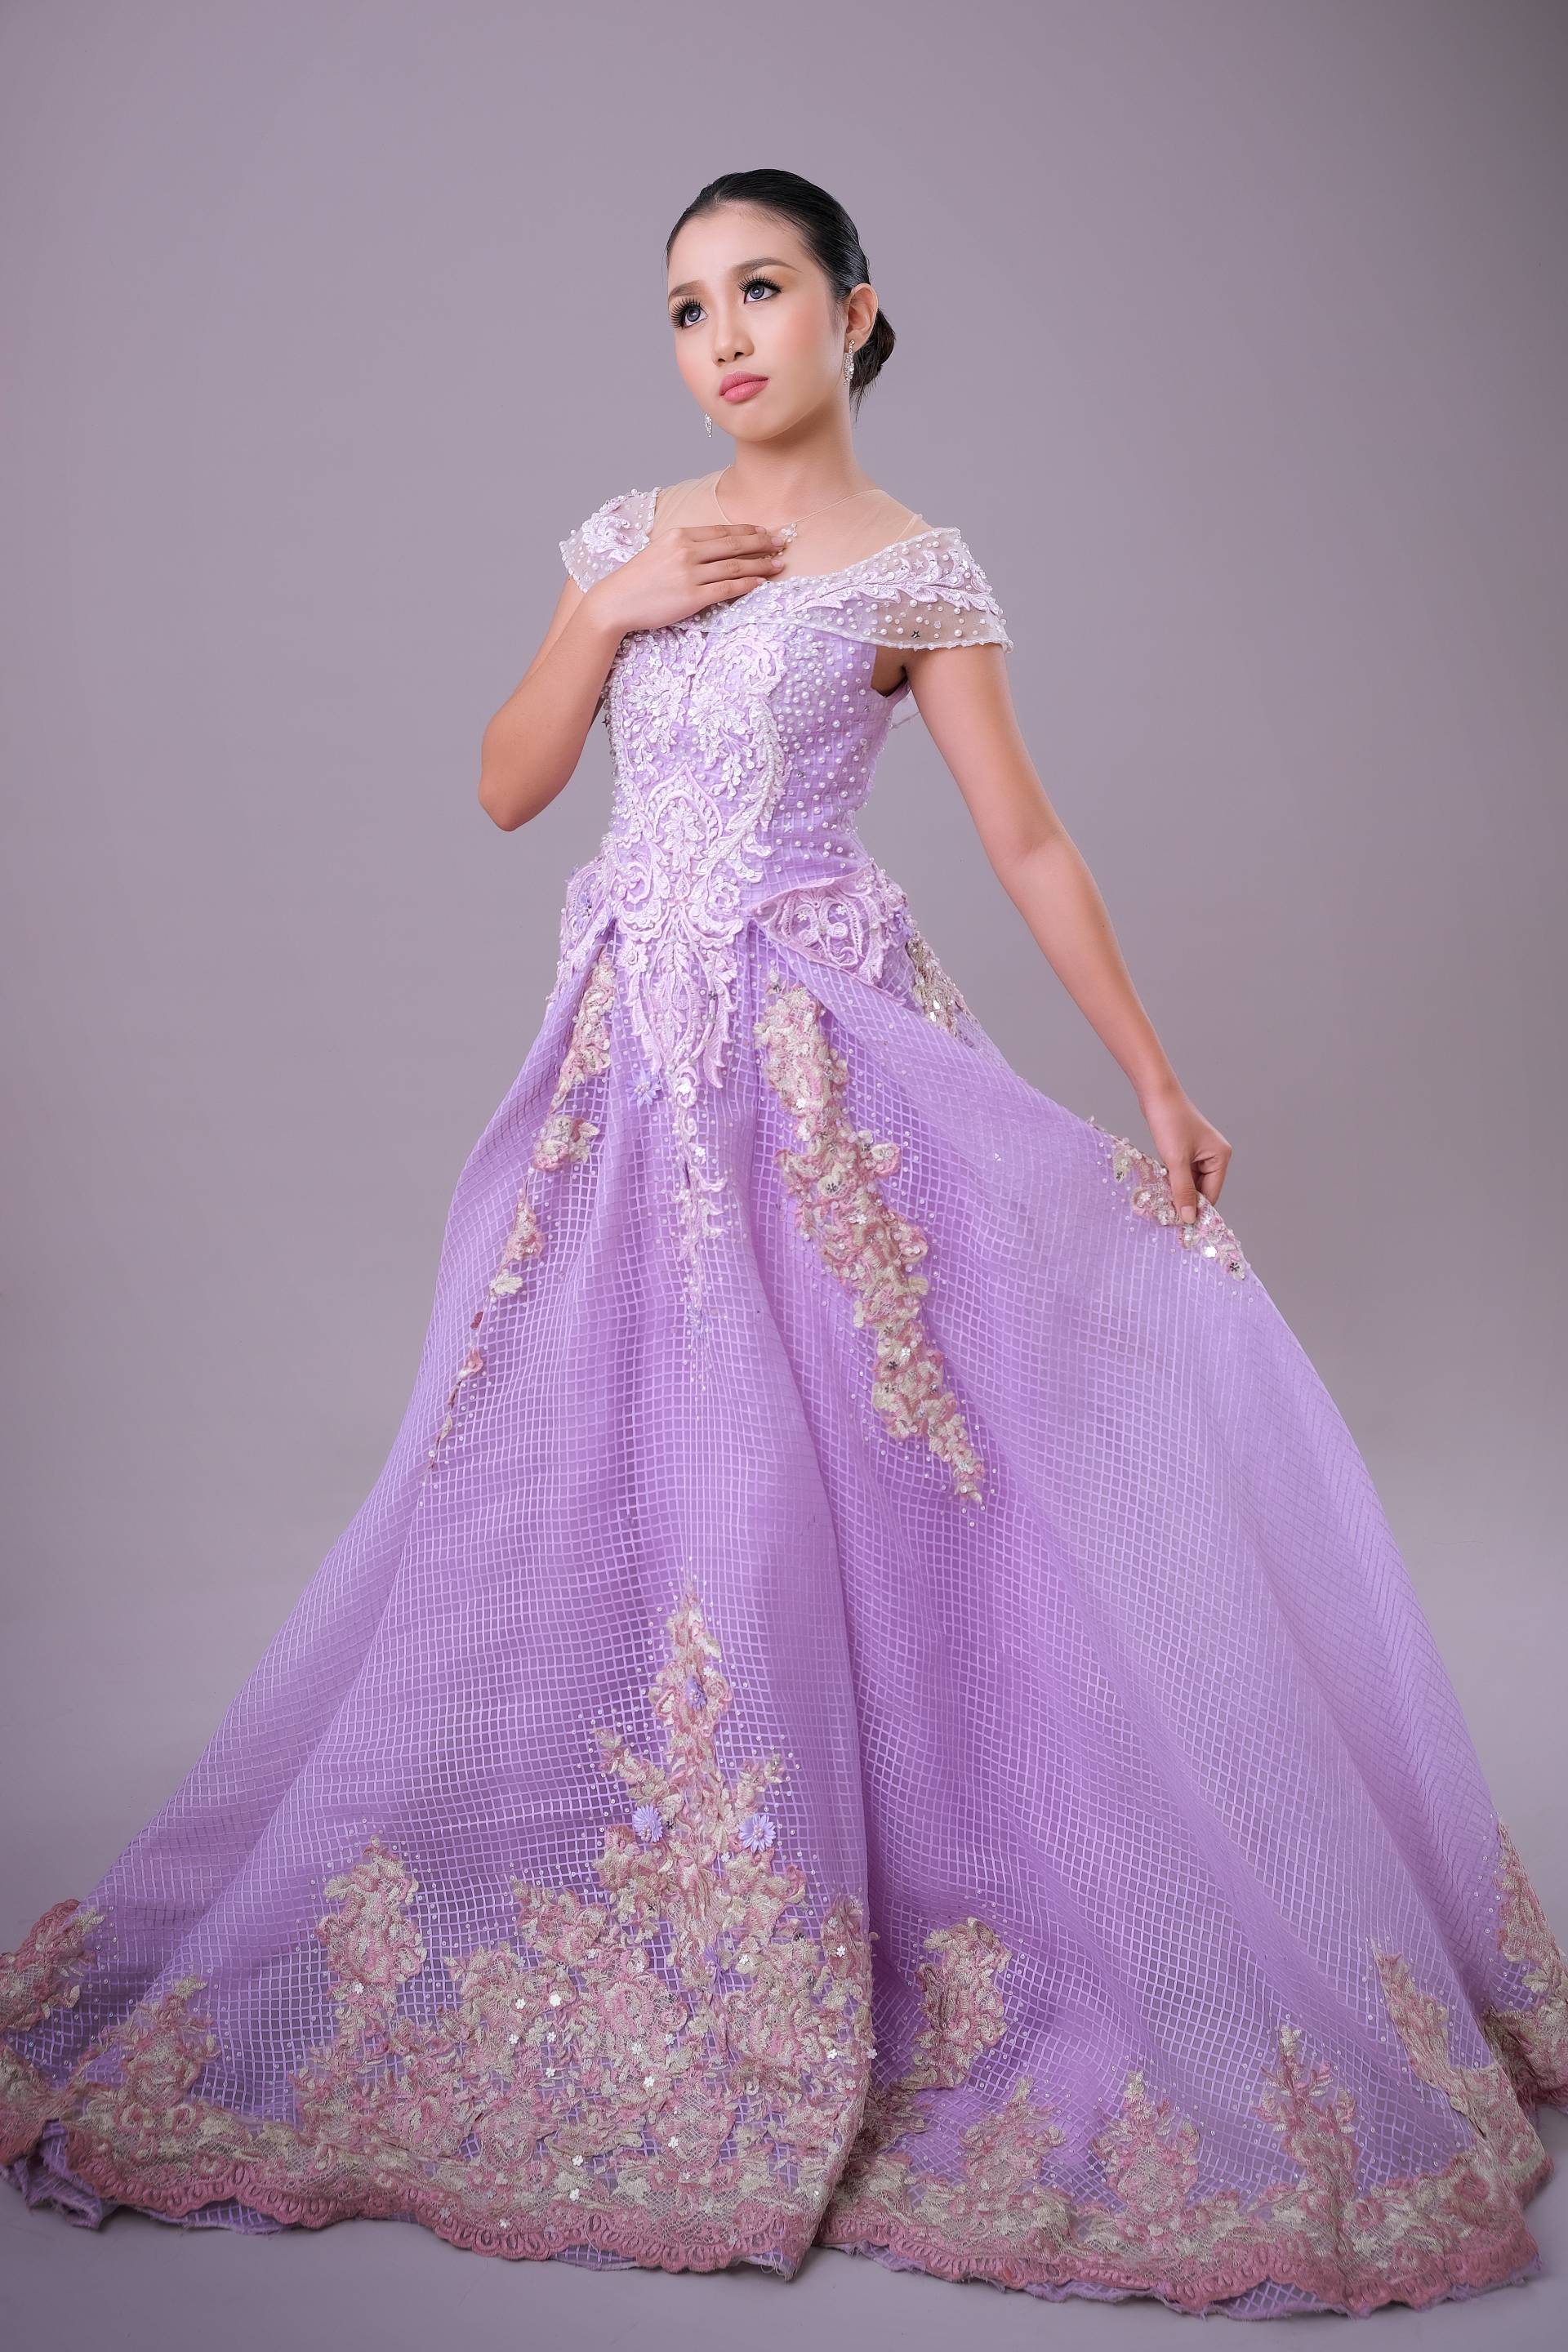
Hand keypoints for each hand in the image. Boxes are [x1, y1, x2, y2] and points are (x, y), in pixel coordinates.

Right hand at [586, 523, 789, 637]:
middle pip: (734, 544)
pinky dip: (747, 585)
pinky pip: (727, 589)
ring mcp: (690, 574)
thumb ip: (685, 546)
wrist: (616, 601)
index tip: (764, 531)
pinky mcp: (692, 597)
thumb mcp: (660, 551)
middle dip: (762, 543)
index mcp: (679, 535)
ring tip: (778, 564)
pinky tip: (761, 582)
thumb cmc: (638, 579)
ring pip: (735, 566)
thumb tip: (712, 547)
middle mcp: (687, 551)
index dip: (747, 530)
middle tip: (782, 542)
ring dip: (761, 564)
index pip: (722, 531)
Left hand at [1137, 1083, 1231, 1223]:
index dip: (1196, 1210)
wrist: (1155, 1094)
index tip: (1180, 1227)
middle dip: (1185, 1200)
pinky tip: (1159, 1187)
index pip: (1211, 1194)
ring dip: (1176, 1191)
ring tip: (1160, 1203)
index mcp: (1221, 1157)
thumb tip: (1189, 1218)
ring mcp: (1201, 1153)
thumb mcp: (1176, 1160)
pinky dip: (1172, 1180)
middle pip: (1201, 1190)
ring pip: (1190, 1182)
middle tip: (1166, 1216)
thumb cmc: (1169, 1122)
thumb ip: (1182, 1190)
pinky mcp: (1186, 1150)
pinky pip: (1182, 1173)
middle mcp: (1215, 1155)